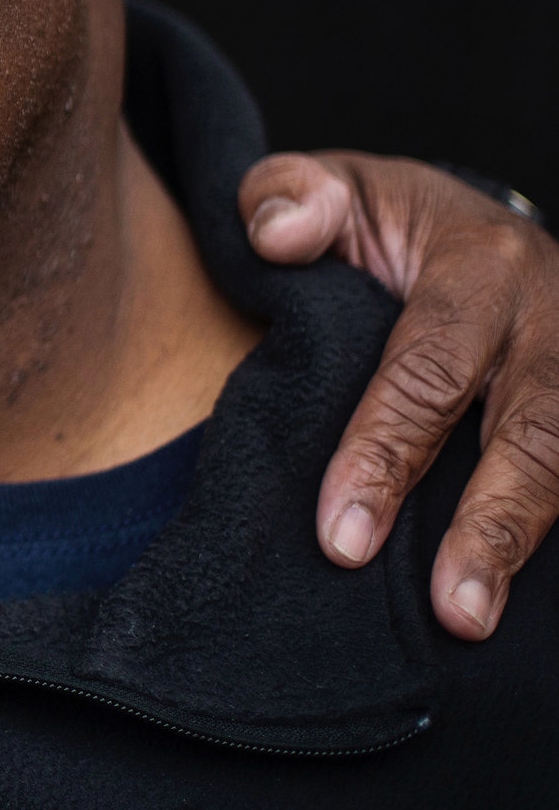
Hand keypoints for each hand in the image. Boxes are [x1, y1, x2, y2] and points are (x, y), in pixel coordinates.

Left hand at [243, 151, 557, 639]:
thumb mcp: (335, 189)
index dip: (385, 452)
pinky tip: (518, 604)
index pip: (430, 369)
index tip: (340, 534)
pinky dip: (552, 541)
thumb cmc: (385, 225)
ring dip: (525, 545)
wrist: (469, 227)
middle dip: (488, 524)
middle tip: (448, 608)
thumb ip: (288, 198)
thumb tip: (277, 236)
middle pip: (530, 431)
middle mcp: (551, 318)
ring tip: (474, 620)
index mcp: (481, 263)